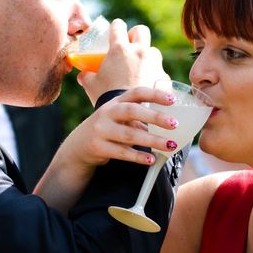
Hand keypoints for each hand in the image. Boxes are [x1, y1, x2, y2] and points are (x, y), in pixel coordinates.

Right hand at [34, 87, 177, 213]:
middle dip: (155, 116)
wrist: (79, 146)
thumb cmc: (108, 129)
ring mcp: (101, 129)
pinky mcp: (98, 147)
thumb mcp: (119, 117)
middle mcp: (107, 112)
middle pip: (132, 111)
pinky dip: (138, 157)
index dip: (154, 94)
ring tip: (169, 145)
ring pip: (129, 135)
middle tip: (174, 124)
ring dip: (151, 141)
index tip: (173, 100)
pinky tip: (151, 159)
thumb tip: (170, 122)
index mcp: (116, 102)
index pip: (137, 93)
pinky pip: (121, 152)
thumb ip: (140, 116)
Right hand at [77, 19, 169, 104]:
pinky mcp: (163, 77)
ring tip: (140, 70)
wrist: (126, 116)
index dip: (116, 27)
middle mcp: (139, 51)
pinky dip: (155, 76)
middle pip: (141, 31)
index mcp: (119, 49)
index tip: (115, 31)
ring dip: (147, 56)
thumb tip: (82, 75)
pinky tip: (148, 86)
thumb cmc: (106, 97)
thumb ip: (87, 77)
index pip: (118, 26)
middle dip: (136, 35)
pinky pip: (160, 72)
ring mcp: (153, 63)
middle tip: (130, 46)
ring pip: (153, 51)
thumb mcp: (91, 85)